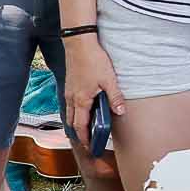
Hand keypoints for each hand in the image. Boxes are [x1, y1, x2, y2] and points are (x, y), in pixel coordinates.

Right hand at [62, 33, 124, 153]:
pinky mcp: (69, 84)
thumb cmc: (93, 60)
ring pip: (70, 113)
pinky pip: (70, 104)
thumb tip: (120, 112)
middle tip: (90, 141)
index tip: (91, 147)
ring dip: (77, 123)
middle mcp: (71, 98)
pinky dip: (76, 111)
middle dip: (80, 134)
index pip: (80, 127)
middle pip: (72, 122)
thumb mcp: (109, 80)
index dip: (85, 139)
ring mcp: (68, 91)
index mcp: (80, 101)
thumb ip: (115, 97)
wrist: (79, 43)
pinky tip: (86, 108)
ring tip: (88, 128)